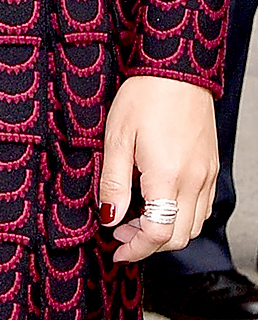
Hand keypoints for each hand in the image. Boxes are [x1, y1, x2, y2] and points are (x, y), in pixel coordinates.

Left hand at [97, 75, 217, 263]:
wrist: (176, 69)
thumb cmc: (143, 96)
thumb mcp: (116, 138)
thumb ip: (113, 182)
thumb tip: (108, 218)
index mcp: (167, 176)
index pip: (158, 234)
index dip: (136, 249)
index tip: (117, 250)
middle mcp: (194, 181)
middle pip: (178, 236)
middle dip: (148, 243)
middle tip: (120, 232)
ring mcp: (207, 175)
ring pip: (193, 224)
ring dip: (166, 231)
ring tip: (135, 216)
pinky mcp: (212, 167)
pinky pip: (202, 206)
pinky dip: (182, 215)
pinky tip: (158, 200)